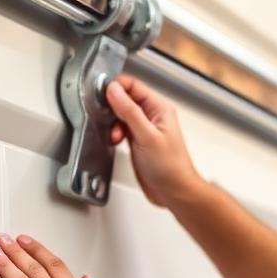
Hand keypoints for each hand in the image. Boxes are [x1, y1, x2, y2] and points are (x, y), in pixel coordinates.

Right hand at [105, 74, 202, 207]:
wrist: (174, 192)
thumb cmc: (170, 167)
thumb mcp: (147, 136)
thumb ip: (129, 112)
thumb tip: (114, 90)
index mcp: (160, 108)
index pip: (134, 86)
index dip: (116, 87)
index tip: (101, 93)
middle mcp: (153, 116)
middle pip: (126, 99)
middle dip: (113, 108)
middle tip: (108, 119)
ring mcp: (146, 129)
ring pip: (122, 115)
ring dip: (113, 122)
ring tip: (115, 135)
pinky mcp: (139, 142)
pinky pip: (122, 129)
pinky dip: (115, 133)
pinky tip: (115, 140)